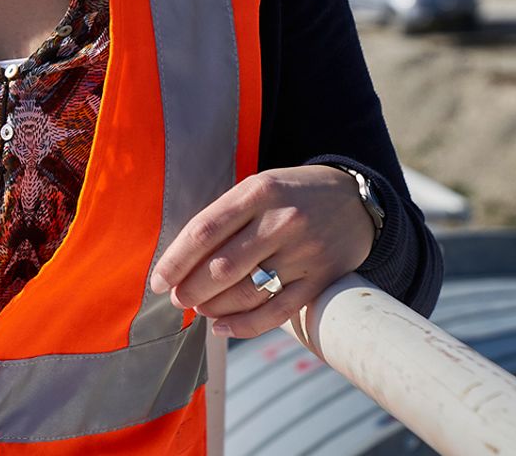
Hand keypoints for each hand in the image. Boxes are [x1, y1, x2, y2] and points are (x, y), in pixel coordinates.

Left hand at [147, 165, 375, 339]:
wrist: (356, 199)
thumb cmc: (291, 194)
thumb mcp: (258, 188)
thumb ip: (224, 218)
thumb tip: (181, 261)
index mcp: (258, 193)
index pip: (204, 231)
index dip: (175, 261)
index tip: (158, 281)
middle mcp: (281, 221)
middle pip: (222, 266)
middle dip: (191, 289)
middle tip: (178, 299)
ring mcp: (304, 252)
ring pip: (248, 292)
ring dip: (214, 307)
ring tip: (199, 308)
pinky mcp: (320, 279)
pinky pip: (278, 311)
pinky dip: (245, 325)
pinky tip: (222, 327)